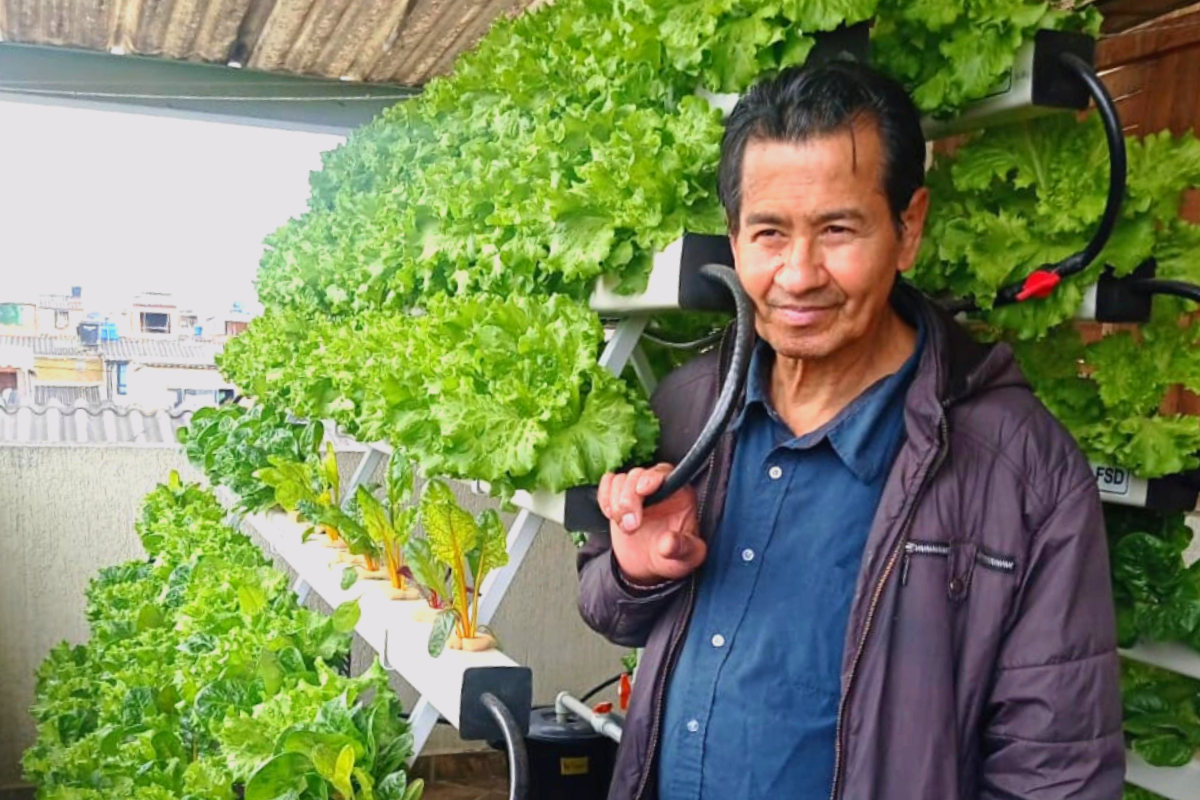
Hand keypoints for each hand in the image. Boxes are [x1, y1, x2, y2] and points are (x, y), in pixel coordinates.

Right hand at [598, 464, 705, 584]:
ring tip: (624, 527)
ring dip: (616, 503)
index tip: (643, 490)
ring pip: (619, 480)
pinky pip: (607, 484)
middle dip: (629, 499)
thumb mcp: (688, 557)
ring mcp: (636, 491)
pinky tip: (611, 515)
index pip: (665, 473)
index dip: (652, 477)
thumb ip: (682, 548)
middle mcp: (657, 487)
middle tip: (630, 526)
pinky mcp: (618, 496)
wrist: (649, 565)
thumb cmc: (673, 556)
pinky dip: (604, 498)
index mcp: (679, 494)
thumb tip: (669, 541)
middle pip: (638, 475)